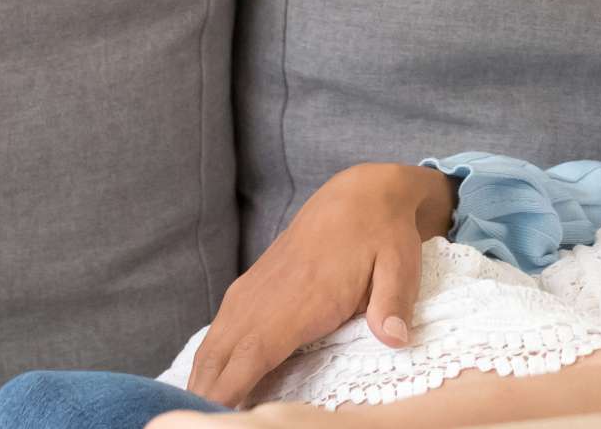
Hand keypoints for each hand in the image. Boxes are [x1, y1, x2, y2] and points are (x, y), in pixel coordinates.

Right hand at [181, 163, 450, 405]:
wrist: (358, 194)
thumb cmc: (381, 234)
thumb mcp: (400, 265)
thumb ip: (393, 304)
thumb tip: (396, 339)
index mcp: (294, 303)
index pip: (245, 362)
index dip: (226, 398)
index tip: (220, 422)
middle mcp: (259, 302)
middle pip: (214, 364)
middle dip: (205, 400)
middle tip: (209, 425)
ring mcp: (248, 296)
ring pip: (208, 352)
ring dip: (200, 384)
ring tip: (202, 415)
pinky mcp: (247, 291)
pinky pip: (216, 336)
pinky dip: (208, 365)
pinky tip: (208, 387)